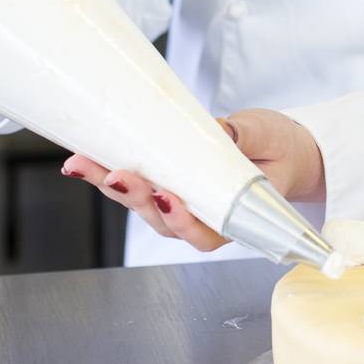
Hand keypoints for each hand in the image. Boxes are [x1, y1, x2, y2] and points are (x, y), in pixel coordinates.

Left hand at [60, 107, 325, 251]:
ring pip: (140, 206)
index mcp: (233, 218)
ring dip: (109, 186)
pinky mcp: (162, 183)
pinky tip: (83, 160)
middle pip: (162, 220)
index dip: (181, 221)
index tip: (167, 198)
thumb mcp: (270, 137)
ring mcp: (178, 204)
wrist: (279, 148)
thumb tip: (218, 129)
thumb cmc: (280, 149)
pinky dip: (107, 173)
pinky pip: (134, 185)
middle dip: (135, 198)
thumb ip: (245, 135)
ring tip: (83, 164)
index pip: (204, 233)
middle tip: (117, 175)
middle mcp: (200, 218)